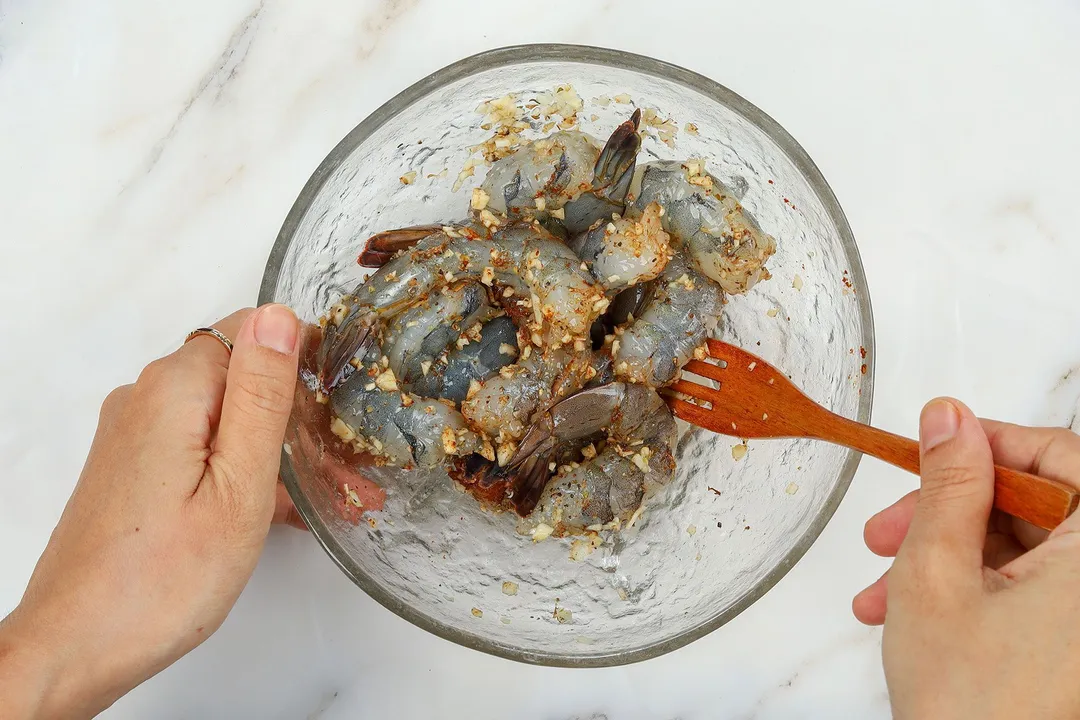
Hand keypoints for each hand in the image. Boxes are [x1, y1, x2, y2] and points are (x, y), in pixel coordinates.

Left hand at [0, 305, 302, 718]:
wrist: (78, 646)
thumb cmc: (162, 579)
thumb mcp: (238, 486)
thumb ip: (261, 395)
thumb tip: (279, 314)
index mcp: (174, 390)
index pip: (252, 331)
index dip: (302, 362)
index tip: (338, 410)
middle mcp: (146, 398)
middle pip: (239, 376)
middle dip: (298, 415)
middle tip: (349, 472)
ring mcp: (135, 432)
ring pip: (224, 415)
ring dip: (277, 450)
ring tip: (332, 500)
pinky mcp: (132, 465)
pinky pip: (201, 445)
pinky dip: (241, 469)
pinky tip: (280, 511)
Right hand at [854, 398, 1079, 718]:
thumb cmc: (971, 705)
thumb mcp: (936, 573)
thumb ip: (947, 486)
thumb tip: (949, 420)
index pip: (1062, 456)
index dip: (990, 444)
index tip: (935, 449)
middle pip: (1037, 506)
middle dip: (948, 513)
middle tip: (888, 529)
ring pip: (1022, 552)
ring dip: (943, 559)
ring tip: (882, 590)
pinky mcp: (1073, 645)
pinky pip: (1027, 593)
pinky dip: (968, 592)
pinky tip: (906, 614)